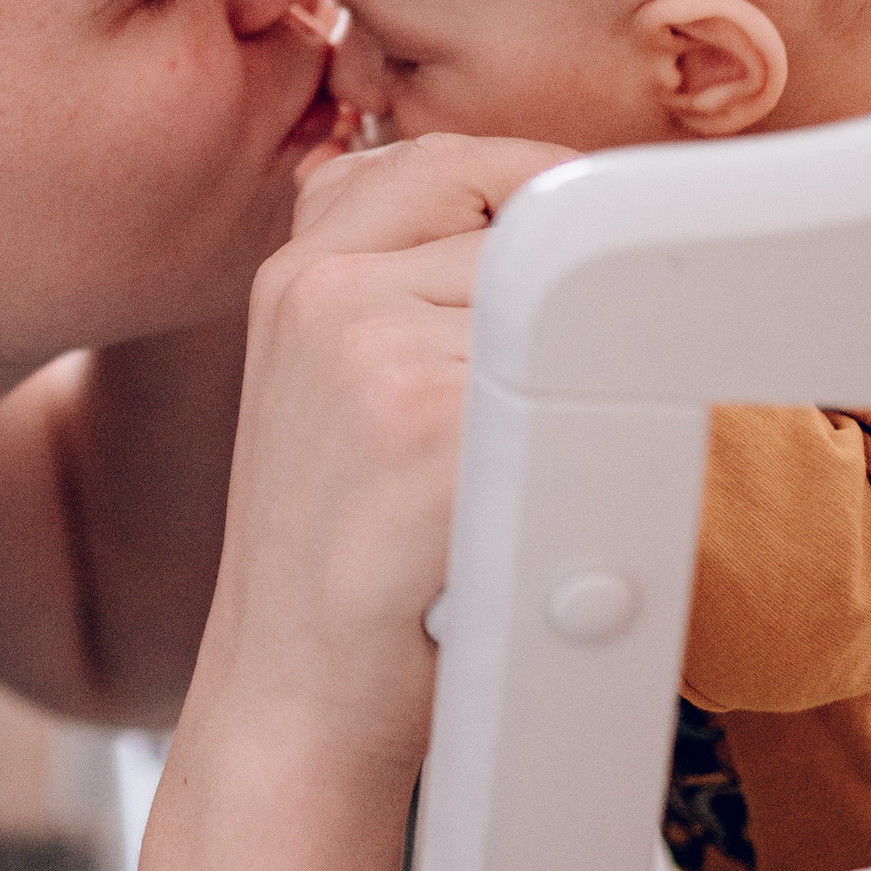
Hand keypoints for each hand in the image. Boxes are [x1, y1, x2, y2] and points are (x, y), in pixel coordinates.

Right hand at [195, 132, 570, 772]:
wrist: (292, 708)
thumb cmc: (341, 562)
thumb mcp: (326, 386)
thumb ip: (391, 282)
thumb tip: (535, 204)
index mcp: (293, 273)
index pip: (441, 161)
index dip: (527, 190)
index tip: (571, 253)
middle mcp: (321, 292)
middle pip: (514, 220)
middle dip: (556, 300)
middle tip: (555, 393)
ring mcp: (371, 352)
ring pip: (548, 308)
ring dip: (567, 386)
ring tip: (519, 480)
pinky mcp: (431, 426)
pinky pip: (567, 393)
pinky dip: (578, 456)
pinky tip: (522, 521)